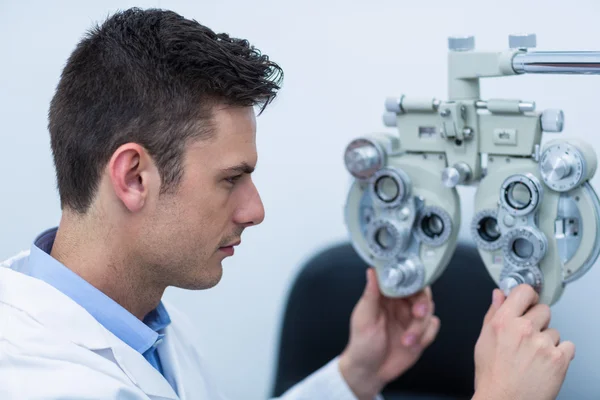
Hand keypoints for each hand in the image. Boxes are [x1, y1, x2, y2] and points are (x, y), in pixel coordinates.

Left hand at [339, 267, 439, 399]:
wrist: (371, 371)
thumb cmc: (362, 344)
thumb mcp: (364, 318)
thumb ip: (371, 294)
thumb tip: (372, 271)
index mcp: (386, 296)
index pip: (402, 279)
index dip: (411, 279)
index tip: (414, 286)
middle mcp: (400, 304)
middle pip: (421, 292)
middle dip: (422, 303)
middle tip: (417, 313)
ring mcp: (411, 318)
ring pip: (429, 310)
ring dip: (420, 326)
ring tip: (406, 341)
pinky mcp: (421, 332)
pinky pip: (433, 326)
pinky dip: (427, 335)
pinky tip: (412, 344)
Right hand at [473, 285, 574, 399]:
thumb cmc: (492, 374)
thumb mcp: (484, 339)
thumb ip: (493, 313)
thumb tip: (498, 295)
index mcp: (503, 321)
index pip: (524, 291)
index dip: (527, 297)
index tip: (527, 302)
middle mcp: (524, 329)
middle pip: (543, 310)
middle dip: (537, 322)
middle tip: (527, 338)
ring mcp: (543, 343)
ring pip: (554, 331)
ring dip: (547, 341)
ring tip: (533, 356)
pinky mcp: (559, 358)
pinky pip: (567, 346)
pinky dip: (559, 354)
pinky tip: (544, 362)